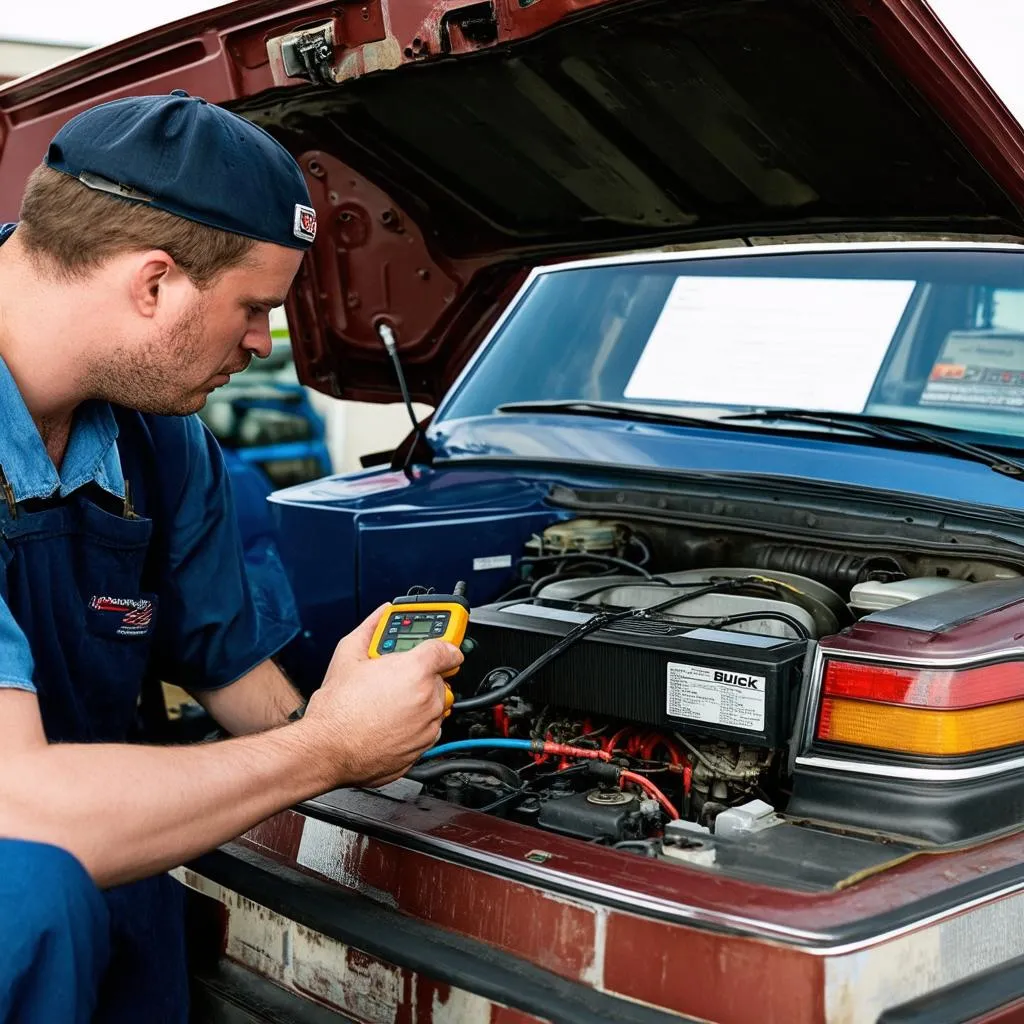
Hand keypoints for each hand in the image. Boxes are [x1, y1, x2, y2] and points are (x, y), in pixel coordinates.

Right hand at [299, 605, 462, 787]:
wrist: (329, 749)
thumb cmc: (337, 709)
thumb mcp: (348, 655)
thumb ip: (371, 627)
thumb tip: (381, 613)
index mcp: (415, 670)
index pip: (448, 649)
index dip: (444, 645)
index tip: (443, 647)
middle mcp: (428, 697)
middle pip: (439, 677)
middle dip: (422, 675)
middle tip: (396, 679)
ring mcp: (428, 723)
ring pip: (436, 703)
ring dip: (420, 700)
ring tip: (389, 702)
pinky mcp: (425, 745)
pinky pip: (431, 727)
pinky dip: (418, 723)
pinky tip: (393, 721)